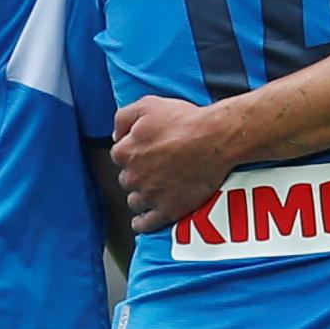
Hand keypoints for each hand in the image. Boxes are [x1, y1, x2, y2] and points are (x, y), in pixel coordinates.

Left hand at [111, 96, 239, 233]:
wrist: (214, 139)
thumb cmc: (184, 121)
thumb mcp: (148, 105)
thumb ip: (122, 118)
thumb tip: (115, 135)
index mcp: (125, 152)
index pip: (118, 156)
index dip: (133, 151)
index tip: (145, 149)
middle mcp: (133, 177)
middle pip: (127, 179)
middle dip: (137, 174)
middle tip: (155, 166)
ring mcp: (150, 196)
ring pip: (135, 201)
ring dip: (141, 196)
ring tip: (153, 190)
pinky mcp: (167, 210)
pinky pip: (146, 223)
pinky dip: (142, 223)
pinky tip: (142, 220)